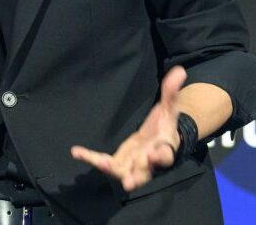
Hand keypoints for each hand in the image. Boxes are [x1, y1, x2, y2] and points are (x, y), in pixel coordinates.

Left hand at [70, 66, 186, 191]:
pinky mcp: (118, 163)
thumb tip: (178, 71)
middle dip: (137, 176)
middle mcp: (149, 163)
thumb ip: (171, 93)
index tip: (155, 154)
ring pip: (123, 172)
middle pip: (144, 173)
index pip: (165, 156)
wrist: (158, 142)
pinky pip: (104, 162)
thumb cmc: (164, 127)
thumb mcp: (169, 110)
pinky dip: (90, 157)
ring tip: (102, 163)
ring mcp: (132, 165)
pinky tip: (77, 152)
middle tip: (129, 182)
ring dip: (112, 169)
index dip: (160, 156)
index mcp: (164, 149)